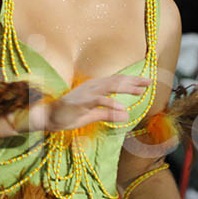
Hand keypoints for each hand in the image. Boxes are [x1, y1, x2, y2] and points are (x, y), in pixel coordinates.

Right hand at [28, 75, 149, 131]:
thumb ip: (107, 114)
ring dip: (126, 88)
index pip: (116, 82)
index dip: (131, 81)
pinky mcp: (81, 102)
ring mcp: (86, 93)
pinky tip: (122, 107)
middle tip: (149, 83)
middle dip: (133, 81)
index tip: (146, 83)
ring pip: (110, 87)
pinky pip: (99, 101)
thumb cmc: (68, 116)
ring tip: (140, 91)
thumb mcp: (91, 116)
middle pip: (116, 81)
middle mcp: (91, 86)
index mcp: (94, 88)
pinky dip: (111, 103)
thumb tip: (126, 115)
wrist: (48, 117)